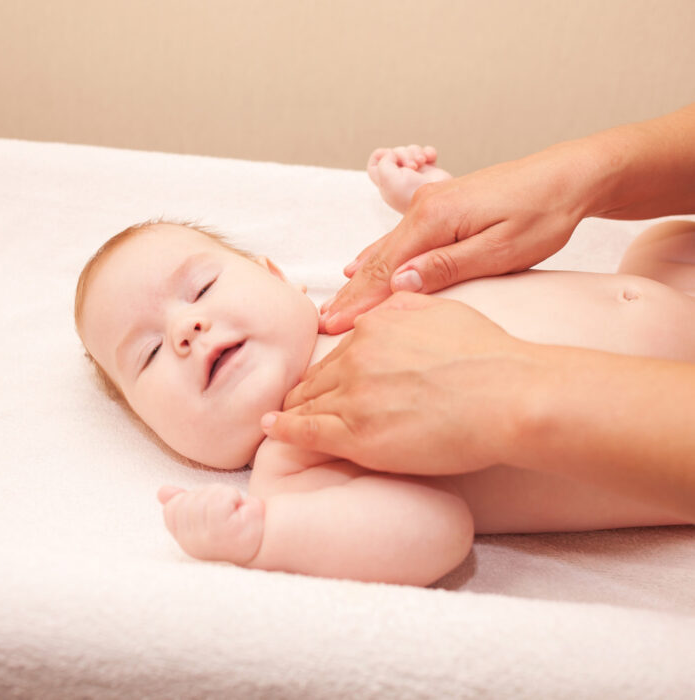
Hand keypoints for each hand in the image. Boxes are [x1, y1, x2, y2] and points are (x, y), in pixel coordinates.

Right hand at [157, 484, 264, 563]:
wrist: (268, 536)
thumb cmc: (238, 522)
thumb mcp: (208, 510)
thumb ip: (184, 501)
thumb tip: (162, 491)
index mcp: (184, 539)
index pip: (173, 507)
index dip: (196, 499)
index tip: (215, 510)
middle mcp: (191, 545)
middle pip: (190, 499)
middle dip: (212, 495)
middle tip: (229, 510)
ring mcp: (206, 541)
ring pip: (205, 496)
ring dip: (225, 496)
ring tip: (235, 511)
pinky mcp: (224, 533)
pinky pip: (220, 499)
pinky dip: (233, 498)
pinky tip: (241, 510)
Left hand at [262, 292, 538, 474]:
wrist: (509, 395)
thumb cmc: (489, 356)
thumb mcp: (443, 311)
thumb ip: (405, 306)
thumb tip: (385, 304)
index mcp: (375, 327)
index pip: (337, 351)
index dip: (330, 369)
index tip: (325, 381)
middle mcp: (357, 355)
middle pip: (318, 376)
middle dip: (307, 390)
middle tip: (297, 403)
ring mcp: (353, 394)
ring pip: (308, 402)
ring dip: (295, 409)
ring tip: (282, 419)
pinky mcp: (356, 434)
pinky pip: (305, 430)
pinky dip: (285, 429)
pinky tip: (272, 428)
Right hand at [321, 142, 591, 333]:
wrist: (570, 175)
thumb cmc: (543, 213)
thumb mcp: (501, 249)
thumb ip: (447, 266)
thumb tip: (400, 283)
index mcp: (435, 219)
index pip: (385, 269)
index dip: (358, 301)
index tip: (332, 326)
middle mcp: (424, 208)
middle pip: (377, 259)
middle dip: (351, 293)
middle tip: (322, 322)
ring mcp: (431, 205)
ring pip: (385, 249)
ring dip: (360, 279)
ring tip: (336, 303)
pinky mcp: (442, 207)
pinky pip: (399, 239)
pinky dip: (377, 258)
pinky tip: (361, 264)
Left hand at [367, 145, 451, 213]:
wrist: (437, 201)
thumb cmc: (410, 193)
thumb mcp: (387, 178)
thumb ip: (383, 162)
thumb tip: (394, 154)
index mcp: (385, 184)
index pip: (374, 165)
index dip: (380, 155)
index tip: (389, 157)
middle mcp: (399, 179)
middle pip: (395, 154)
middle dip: (403, 153)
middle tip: (411, 166)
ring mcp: (415, 175)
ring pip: (411, 151)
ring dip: (416, 152)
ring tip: (421, 162)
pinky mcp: (430, 172)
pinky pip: (427, 152)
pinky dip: (428, 152)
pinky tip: (430, 158)